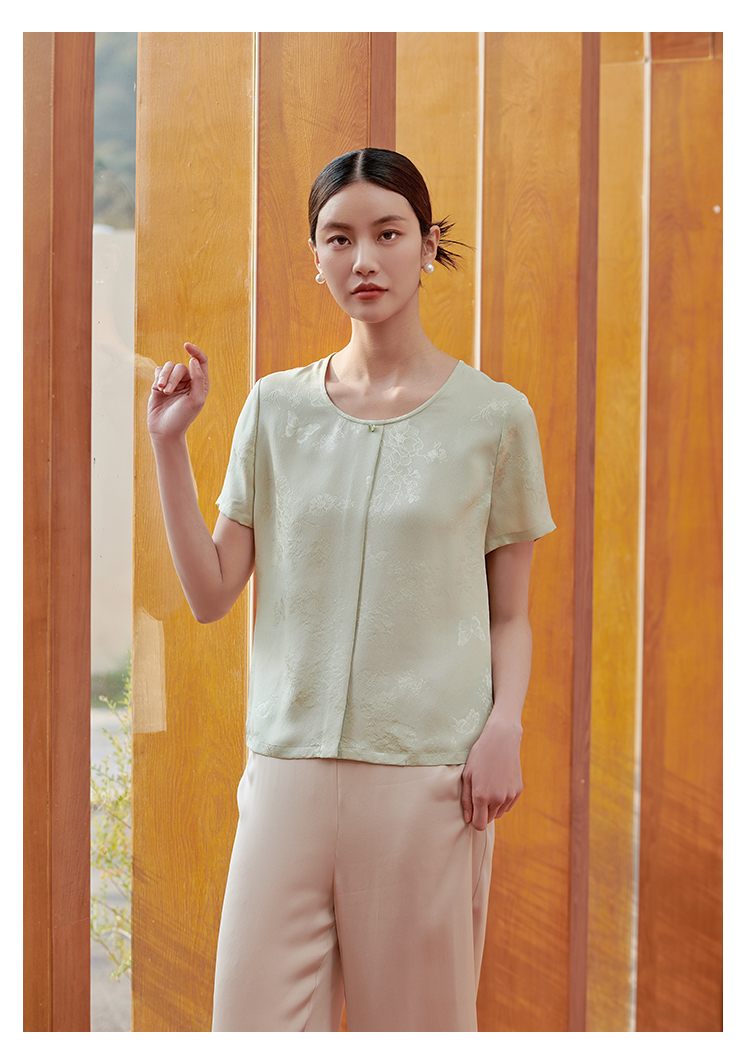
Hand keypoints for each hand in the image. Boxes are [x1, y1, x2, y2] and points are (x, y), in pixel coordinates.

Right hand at [148, 343, 208, 439]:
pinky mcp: (160, 384)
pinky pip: (159, 371)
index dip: (195, 351)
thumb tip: (193, 360)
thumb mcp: (195, 400)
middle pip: (181, 367)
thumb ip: (198, 379)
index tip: (186, 346)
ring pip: (168, 367)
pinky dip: (157, 378)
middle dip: (173, 377)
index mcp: (200, 384)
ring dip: (164, 378)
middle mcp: (188, 381)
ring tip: (162, 390)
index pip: (201, 361)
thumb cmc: (183, 418)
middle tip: (168, 391)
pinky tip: (157, 389)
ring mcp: (174, 382)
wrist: (164, 430)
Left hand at [460, 712, 523, 830]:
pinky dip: (502, 801)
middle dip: (483, 812)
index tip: (472, 811)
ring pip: (499, 813)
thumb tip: (468, 819)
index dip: (474, 820)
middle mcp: (497, 799)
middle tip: (480, 793)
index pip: (479, 824)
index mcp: (481, 796)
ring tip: (489, 787)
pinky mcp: (517, 791)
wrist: (501, 740)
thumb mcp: (467, 776)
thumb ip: (466, 800)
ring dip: (493, 806)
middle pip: (489, 819)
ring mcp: (509, 796)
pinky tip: (498, 784)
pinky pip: (508, 805)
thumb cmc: (480, 756)